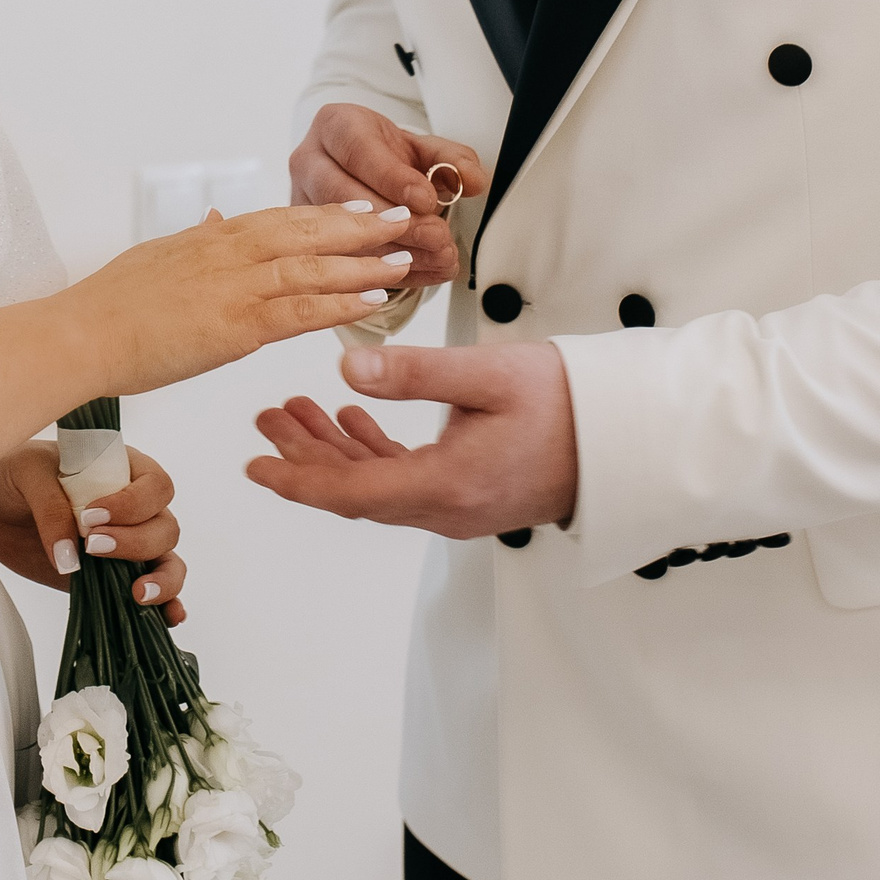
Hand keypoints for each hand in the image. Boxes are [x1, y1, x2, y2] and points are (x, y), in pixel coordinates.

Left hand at [0, 441, 188, 621]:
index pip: (156, 486)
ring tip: (137, 594)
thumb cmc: (14, 474)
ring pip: (167, 561)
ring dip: (162, 579)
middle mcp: (134, 508)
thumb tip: (70, 560)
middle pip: (165, 527)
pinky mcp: (113, 577)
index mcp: (123, 470)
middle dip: (136, 543)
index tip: (92, 516)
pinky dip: (166, 605)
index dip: (134, 505)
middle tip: (93, 547)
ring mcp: (126, 545)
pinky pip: (152, 591)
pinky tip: (167, 617)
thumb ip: (52, 510)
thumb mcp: (29, 475)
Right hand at [70, 203, 415, 396]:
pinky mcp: (234, 325)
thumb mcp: (157, 256)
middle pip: (307, 231)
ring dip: (363, 263)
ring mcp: (233, 287)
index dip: (326, 210)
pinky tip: (373, 303)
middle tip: (404, 219)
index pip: (281, 217)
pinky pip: (301, 312)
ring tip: (405, 259)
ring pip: (313, 267)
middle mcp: (227, 252)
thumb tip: (216, 219)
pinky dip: (341, 304)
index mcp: (211, 238)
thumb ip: (195, 240)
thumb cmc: (109, 307)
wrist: (80, 335)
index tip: (362, 205)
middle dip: (360, 225)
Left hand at [244, 339, 577, 537]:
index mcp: (446, 486)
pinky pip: (405, 479)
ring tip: (296, 412)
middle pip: (355, 491)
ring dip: (333, 451)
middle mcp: (447, 508)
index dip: (296, 480)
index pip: (350, 494)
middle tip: (266, 418)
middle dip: (304, 457)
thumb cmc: (565, 403)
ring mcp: (459, 505)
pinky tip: (352, 420)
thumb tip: (348, 372)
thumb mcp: (485, 375)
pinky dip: (372, 452)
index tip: (253, 467)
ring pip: (376, 485)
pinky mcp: (471, 493)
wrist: (626, 437)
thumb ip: (413, 373)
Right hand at [289, 107, 487, 287]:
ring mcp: (301, 202)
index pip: (357, 150)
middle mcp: (309, 162)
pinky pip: (341, 261)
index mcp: (335, 126)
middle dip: (394, 223)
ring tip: (435, 256)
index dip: (393, 178)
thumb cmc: (386, 158)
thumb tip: (471, 179)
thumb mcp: (422, 150)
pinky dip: (386, 272)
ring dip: (391, 253)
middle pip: (341, 194)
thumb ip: (451, 160)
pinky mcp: (305, 239)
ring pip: (336, 234)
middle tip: (436, 235)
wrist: (360, 171)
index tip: (428, 199)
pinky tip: (420, 271)